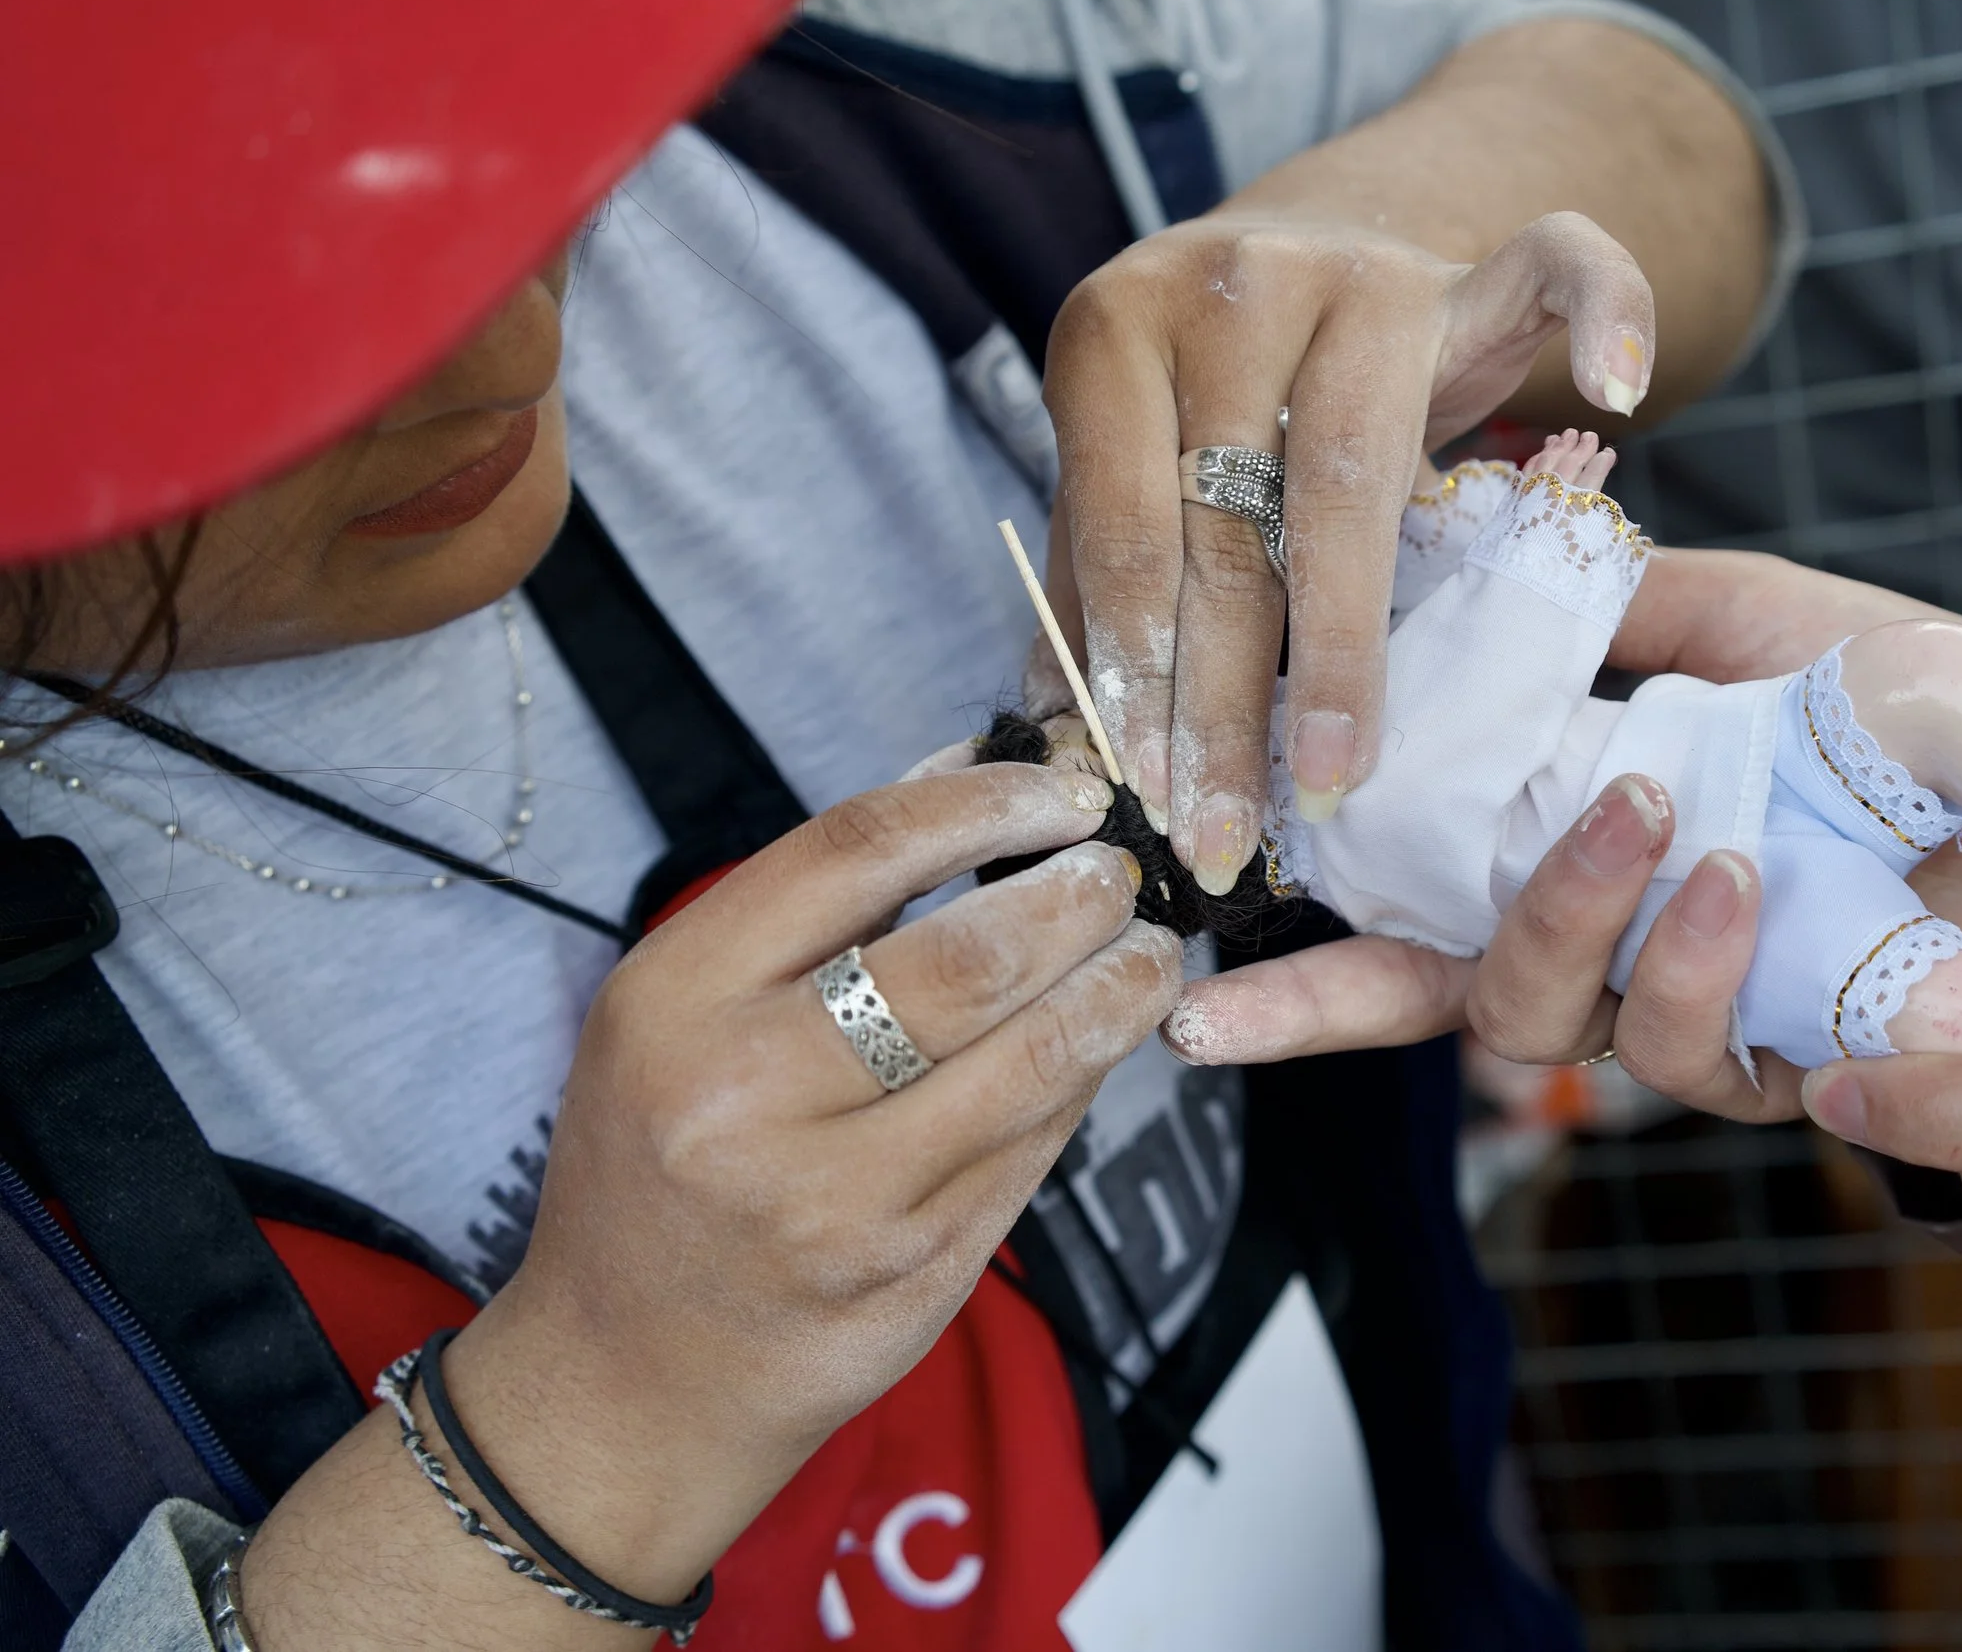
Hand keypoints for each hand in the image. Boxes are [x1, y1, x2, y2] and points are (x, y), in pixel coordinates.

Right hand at [251, 762, 1179, 1642]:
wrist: (622, 1375)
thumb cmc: (658, 1160)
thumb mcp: (678, 1011)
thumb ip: (811, 901)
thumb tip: (967, 774)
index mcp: (677, 998)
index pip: (858, 850)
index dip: (985, 801)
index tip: (1060, 788)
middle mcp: (749, 1098)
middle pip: (968, 957)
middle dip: (1076, 897)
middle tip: (1121, 870)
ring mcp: (840, 1200)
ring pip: (1033, 1060)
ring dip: (1117, 989)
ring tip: (1150, 950)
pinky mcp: (914, 1273)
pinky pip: (1036, 1146)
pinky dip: (1085, 1076)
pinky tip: (1106, 1038)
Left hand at [1045, 211, 1653, 891]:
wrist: (1299, 252)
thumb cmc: (1204, 394)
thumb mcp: (1132, 470)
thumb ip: (1102, 579)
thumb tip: (1060, 730)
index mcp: (1115, 330)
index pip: (1128, 532)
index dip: (1141, 676)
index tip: (1153, 798)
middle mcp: (1233, 283)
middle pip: (1234, 529)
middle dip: (1227, 705)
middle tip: (1226, 835)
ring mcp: (1360, 272)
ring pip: (1357, 479)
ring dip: (1344, 653)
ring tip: (1336, 774)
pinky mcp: (1472, 272)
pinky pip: (1562, 269)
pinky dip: (1605, 318)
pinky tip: (1619, 396)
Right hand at [1161, 550, 1961, 1099]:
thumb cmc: (1923, 712)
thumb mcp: (1762, 618)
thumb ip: (1628, 609)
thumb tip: (1495, 562)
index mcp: (1572, 842)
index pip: (1406, 916)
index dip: (1296, 974)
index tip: (1184, 993)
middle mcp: (1603, 943)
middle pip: (1437, 996)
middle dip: (1384, 963)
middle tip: (1477, 828)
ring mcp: (1679, 1012)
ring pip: (1540, 1015)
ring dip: (1572, 914)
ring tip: (1657, 818)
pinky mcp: (1775, 1064)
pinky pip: (1680, 1044)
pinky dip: (1689, 957)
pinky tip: (1734, 877)